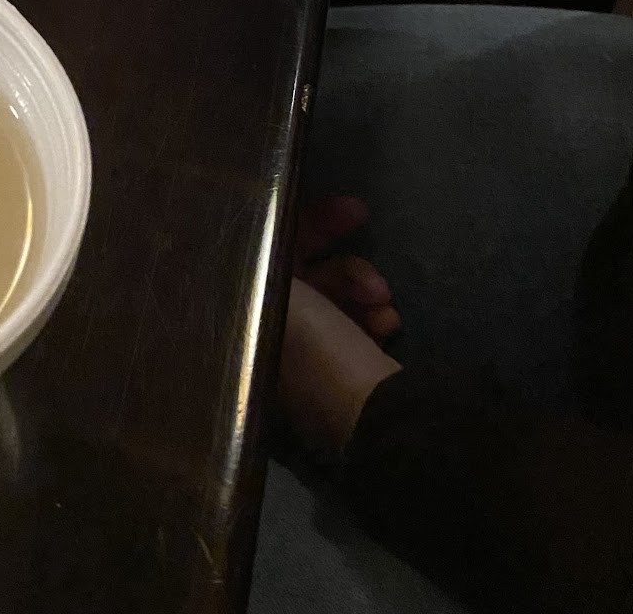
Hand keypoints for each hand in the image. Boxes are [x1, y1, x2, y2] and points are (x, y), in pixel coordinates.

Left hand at [276, 197, 401, 452]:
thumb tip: (254, 226)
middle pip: (301, 270)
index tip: (344, 208)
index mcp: (243, 316)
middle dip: (338, 257)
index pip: (264, 250)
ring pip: (332, 295)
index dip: (301, 222)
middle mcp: (265, 334)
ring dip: (360, 285)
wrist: (378, 424)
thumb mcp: (282, 294)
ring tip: (384, 305)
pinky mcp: (340, 371)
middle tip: (363, 223)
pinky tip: (389, 323)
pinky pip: (353, 323)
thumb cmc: (320, 353)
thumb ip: (262, 254)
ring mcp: (305, 355)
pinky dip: (371, 316)